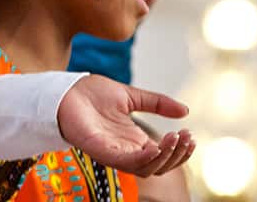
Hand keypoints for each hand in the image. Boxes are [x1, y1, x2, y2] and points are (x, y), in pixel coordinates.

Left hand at [57, 75, 194, 175]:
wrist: (66, 88)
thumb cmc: (92, 94)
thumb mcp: (131, 96)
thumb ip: (157, 103)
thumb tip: (185, 110)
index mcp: (134, 141)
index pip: (163, 155)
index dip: (179, 149)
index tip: (190, 134)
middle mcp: (126, 150)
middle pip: (158, 166)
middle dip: (176, 155)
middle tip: (186, 138)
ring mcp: (113, 152)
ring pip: (145, 168)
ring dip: (163, 157)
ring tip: (174, 139)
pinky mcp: (100, 150)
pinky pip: (124, 163)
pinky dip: (142, 159)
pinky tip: (155, 147)